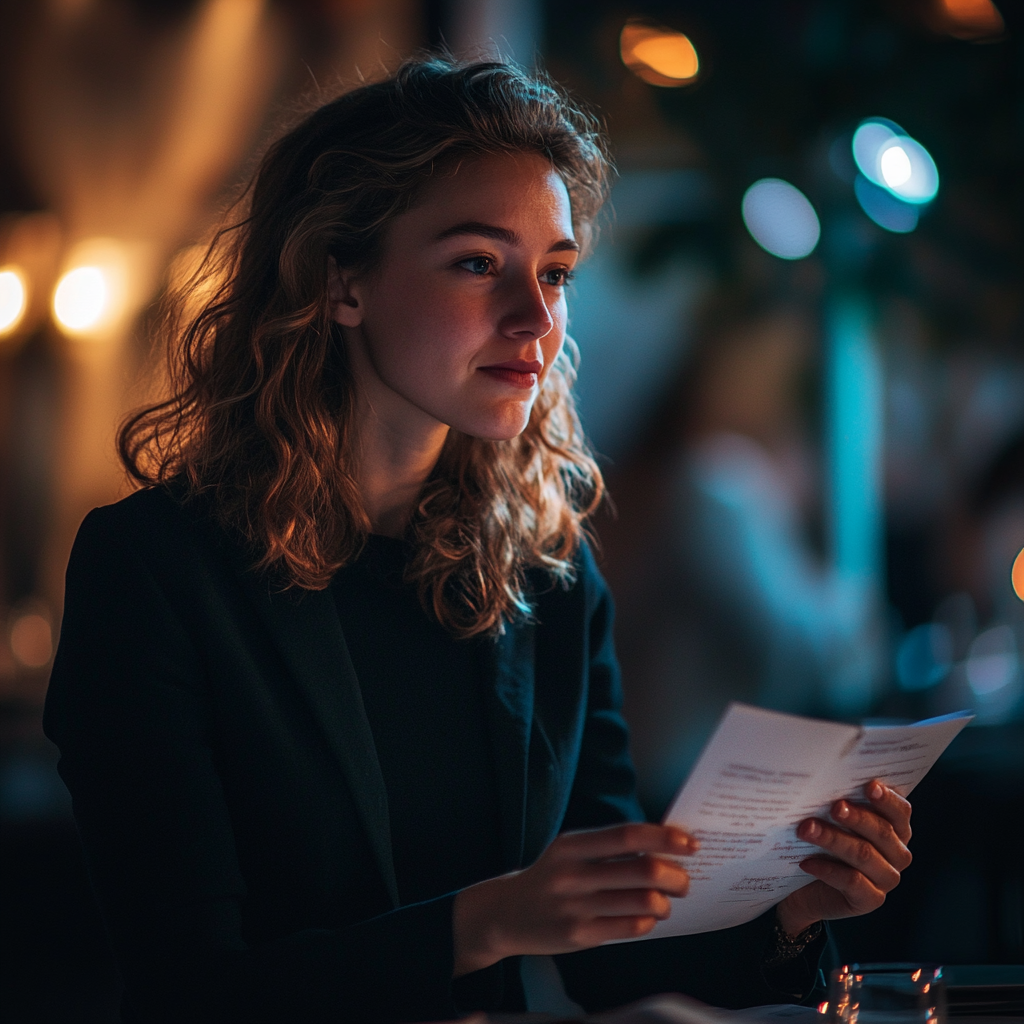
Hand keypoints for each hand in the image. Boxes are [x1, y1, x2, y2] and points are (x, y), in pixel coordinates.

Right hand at [452, 823, 697, 976]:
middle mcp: (572, 874)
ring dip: (665, 902)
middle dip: (675, 876)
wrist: (506, 913)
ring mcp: (575, 907)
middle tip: (684, 880)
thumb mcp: (569, 850)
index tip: (690, 844)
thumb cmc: (550, 876)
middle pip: (643, 870)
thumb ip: (609, 846)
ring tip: (666, 902)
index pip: (628, 835)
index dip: (664, 838)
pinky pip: (631, 928)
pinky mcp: (579, 936)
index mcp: (572, 845)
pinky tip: (646, 917)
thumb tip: (664, 844)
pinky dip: (648, 921)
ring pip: (642, 902)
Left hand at [776, 780, 912, 937]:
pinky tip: (806, 862)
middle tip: (834, 807)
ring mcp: (886, 879)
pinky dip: (827, 869)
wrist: (805, 890)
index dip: (887, 799)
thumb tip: (824, 782)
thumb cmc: (821, 845)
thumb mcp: (831, 821)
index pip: (900, 812)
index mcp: (895, 829)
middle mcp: (897, 853)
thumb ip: (838, 804)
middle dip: (856, 817)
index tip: (869, 786)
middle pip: (881, 832)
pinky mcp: (870, 900)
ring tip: (806, 829)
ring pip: (864, 855)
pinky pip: (853, 882)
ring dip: (833, 839)